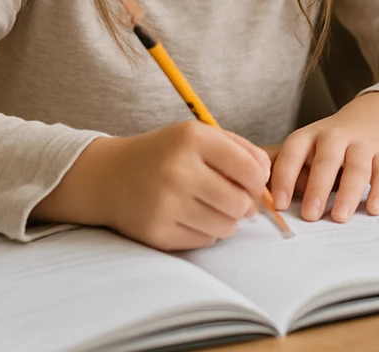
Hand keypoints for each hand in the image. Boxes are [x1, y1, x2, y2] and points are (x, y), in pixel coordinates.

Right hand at [32, 120, 270, 250]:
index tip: (252, 180)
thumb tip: (268, 179)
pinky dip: (204, 232)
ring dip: (225, 220)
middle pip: (241, 203)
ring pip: (226, 227)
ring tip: (209, 206)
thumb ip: (241, 150)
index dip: (259, 180)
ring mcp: (165, 204)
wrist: (109, 176)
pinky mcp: (156, 232)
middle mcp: (177, 171)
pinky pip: (204, 242)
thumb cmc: (165, 153)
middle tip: (232, 197)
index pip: (250, 169)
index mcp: (191, 139)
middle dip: (244, 204)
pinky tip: (188, 216)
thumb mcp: (199, 136)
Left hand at [269, 91, 378, 222]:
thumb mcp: (307, 152)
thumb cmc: (328, 149)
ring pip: (357, 168)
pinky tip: (374, 209)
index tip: (280, 205)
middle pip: (327, 160)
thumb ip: (293, 176)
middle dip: (318, 188)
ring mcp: (362, 144)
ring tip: (340, 217)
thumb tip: (278, 209)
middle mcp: (335, 137)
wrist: (369, 121)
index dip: (285, 179)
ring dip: (348, 193)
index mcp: (308, 137)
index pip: (292, 154)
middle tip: (310, 215)